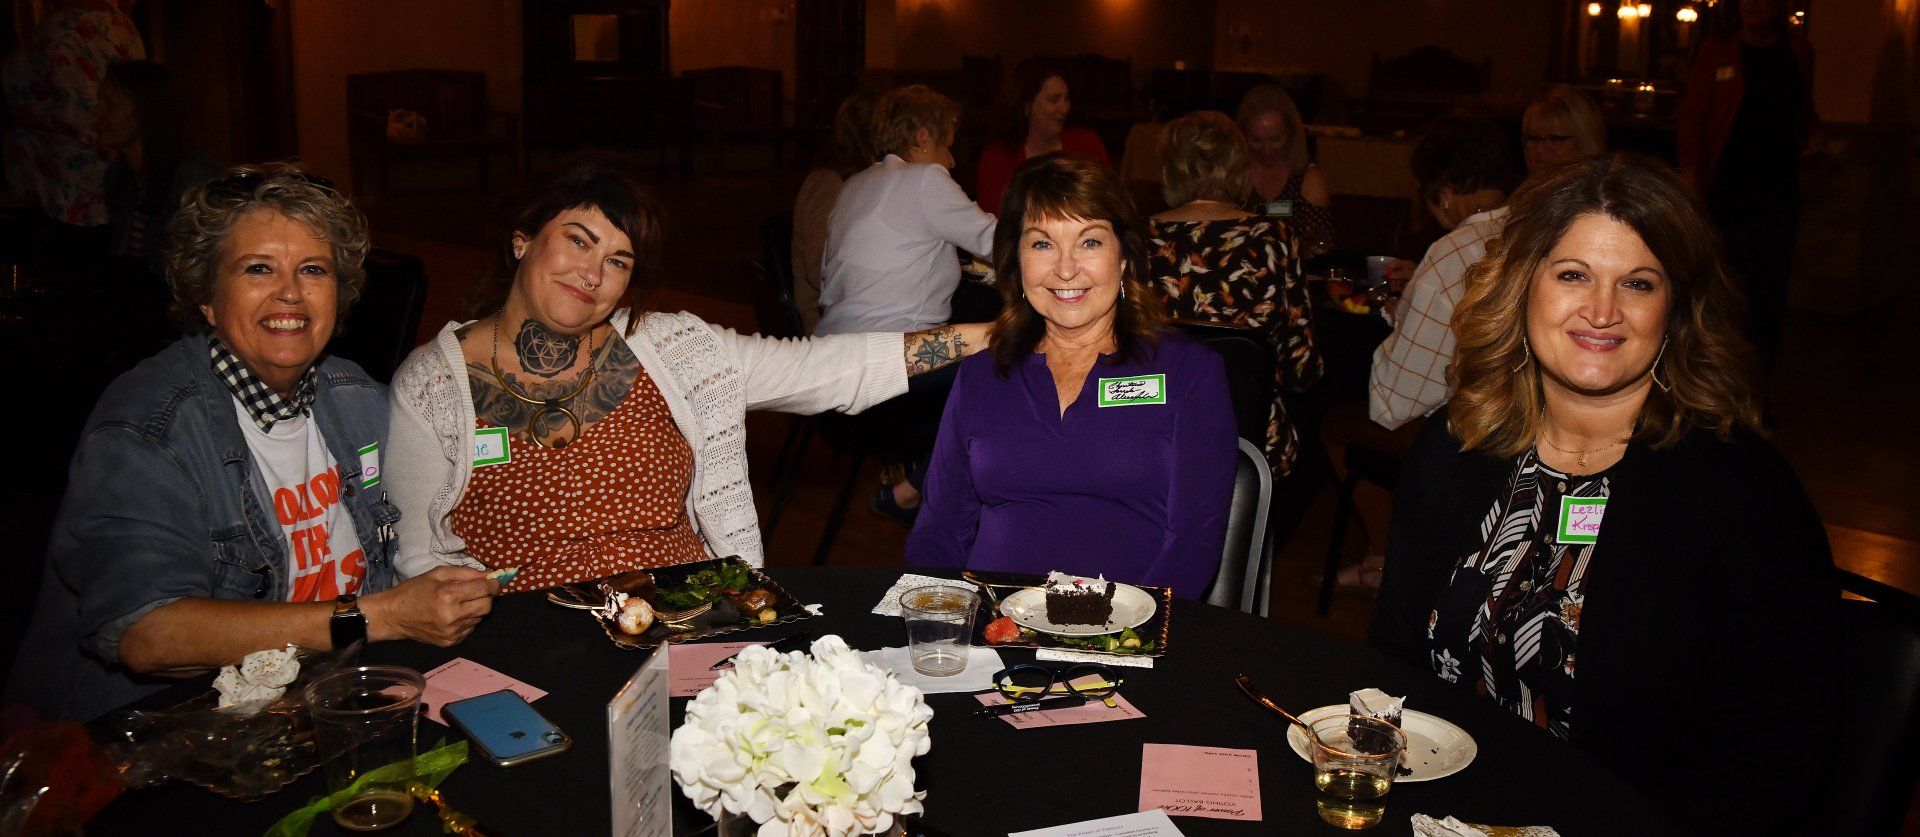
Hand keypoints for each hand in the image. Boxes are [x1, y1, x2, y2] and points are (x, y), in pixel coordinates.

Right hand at [363, 566, 499, 646]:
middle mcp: (452, 616)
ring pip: (479, 618)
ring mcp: (451, 632)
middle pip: (486, 606)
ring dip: (476, 609)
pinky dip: (467, 620)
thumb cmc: (414, 590)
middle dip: (486, 596)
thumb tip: (489, 575)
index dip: (492, 583)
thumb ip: (465, 573)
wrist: (393, 616)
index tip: (494, 580)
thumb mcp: (437, 574)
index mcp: (448, 595)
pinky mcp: (449, 642)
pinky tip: (454, 615)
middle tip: (478, 591)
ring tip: (461, 603)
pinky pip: (470, 629)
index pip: (483, 589)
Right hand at [1385, 259, 1415, 293]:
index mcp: (1404, 263)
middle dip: (1392, 280)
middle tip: (1393, 288)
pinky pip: (1403, 282)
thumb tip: (1386, 275)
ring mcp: (1408, 273)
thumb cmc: (1418, 274)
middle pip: (1394, 272)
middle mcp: (1406, 267)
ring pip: (1398, 278)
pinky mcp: (1410, 279)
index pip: (1392, 264)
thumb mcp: (1406, 274)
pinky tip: (1401, 290)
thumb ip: (1396, 274)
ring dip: (1396, 284)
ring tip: (1397, 291)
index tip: (1385, 277)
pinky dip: (1401, 286)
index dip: (1387, 270)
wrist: (1429, 281)